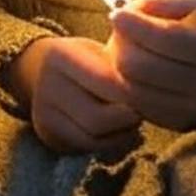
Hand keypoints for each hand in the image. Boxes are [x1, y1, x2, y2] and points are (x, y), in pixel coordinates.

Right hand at [6, 36, 140, 155]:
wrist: (43, 70)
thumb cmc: (84, 56)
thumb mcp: (98, 48)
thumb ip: (118, 63)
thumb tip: (152, 81)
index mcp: (59, 55)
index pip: (104, 81)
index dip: (131, 90)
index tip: (149, 90)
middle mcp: (46, 86)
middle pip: (96, 117)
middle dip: (127, 117)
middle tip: (146, 110)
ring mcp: (44, 114)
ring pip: (92, 137)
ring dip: (122, 133)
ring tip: (137, 120)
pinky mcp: (49, 135)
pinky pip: (87, 147)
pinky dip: (112, 142)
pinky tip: (124, 131)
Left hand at [108, 0, 195, 131]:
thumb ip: (171, 5)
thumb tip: (132, 8)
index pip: (164, 39)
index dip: (134, 25)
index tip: (117, 13)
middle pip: (140, 67)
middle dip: (121, 44)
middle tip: (120, 30)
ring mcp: (190, 111)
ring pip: (132, 91)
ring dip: (118, 66)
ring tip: (125, 47)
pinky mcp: (178, 125)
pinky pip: (138, 106)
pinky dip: (128, 85)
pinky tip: (135, 69)